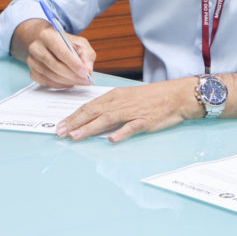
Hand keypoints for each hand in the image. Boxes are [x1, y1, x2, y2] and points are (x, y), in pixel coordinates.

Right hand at [11, 18, 95, 87]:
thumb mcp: (80, 44)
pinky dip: (59, 85)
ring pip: (50, 75)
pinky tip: (68, 82)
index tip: (85, 73)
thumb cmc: (66, 43)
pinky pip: (46, 82)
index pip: (61, 51)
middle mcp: (36, 47)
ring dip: (68, 81)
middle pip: (55, 65)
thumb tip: (88, 70)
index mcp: (47, 35)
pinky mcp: (32, 71)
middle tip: (85, 80)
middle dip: (73, 75)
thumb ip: (86, 55)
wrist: (49, 44)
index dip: (74, 64)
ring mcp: (32, 60)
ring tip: (80, 81)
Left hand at [56, 77, 203, 142]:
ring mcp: (133, 111)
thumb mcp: (128, 98)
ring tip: (76, 137)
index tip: (60, 125)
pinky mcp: (145, 120)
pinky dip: (121, 133)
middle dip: (74, 122)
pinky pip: (131, 127)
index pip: (89, 106)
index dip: (73, 116)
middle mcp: (121, 102)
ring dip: (89, 128)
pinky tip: (112, 139)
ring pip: (107, 119)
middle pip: (93, 112)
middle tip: (60, 132)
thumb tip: (93, 121)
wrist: (176, 95)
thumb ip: (111, 108)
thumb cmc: (152, 97)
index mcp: (115, 96)